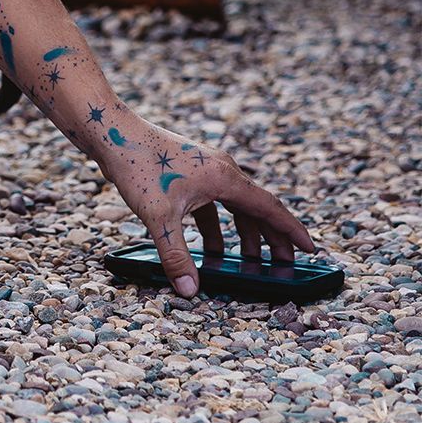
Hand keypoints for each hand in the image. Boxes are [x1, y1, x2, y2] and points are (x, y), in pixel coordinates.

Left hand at [100, 117, 314, 297]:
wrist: (111, 130)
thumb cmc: (138, 165)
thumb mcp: (159, 216)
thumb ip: (176, 256)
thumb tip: (190, 291)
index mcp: (226, 178)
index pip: (271, 208)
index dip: (292, 232)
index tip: (312, 250)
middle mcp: (221, 171)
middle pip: (257, 209)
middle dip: (271, 240)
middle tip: (283, 268)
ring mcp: (204, 170)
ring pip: (235, 207)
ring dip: (243, 234)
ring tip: (247, 263)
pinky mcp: (187, 173)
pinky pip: (213, 204)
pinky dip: (217, 227)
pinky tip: (211, 249)